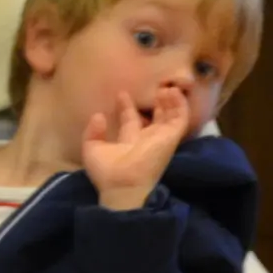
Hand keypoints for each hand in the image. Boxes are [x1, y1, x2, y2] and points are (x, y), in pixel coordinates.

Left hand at [80, 86, 191, 212]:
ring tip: (164, 87)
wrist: (124, 184)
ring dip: (169, 101)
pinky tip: (172, 92)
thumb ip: (93, 132)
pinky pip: (181, 118)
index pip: (130, 120)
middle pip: (155, 117)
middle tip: (153, 87)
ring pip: (170, 116)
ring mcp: (161, 137)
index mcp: (128, 142)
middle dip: (155, 102)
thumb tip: (98, 116)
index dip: (126, 106)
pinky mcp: (172, 137)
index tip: (121, 93)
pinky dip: (179, 104)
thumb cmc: (107, 171)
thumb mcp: (92, 149)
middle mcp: (146, 139)